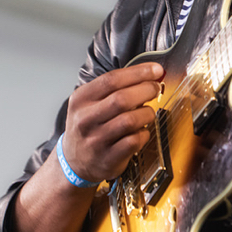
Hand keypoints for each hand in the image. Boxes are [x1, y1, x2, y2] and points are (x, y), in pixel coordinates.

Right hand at [61, 62, 163, 183]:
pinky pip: (134, 141)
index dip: (138, 72)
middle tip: (155, 89)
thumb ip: (115, 88)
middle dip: (146, 90)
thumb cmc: (89, 127)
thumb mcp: (90, 103)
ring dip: (146, 113)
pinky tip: (142, 131)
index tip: (155, 70)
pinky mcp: (108, 158)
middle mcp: (85, 119)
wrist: (75, 162)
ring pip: (130, 120)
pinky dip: (144, 133)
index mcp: (81, 99)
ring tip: (148, 112)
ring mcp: (96, 140)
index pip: (111, 79)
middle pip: (122, 98)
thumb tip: (148, 74)